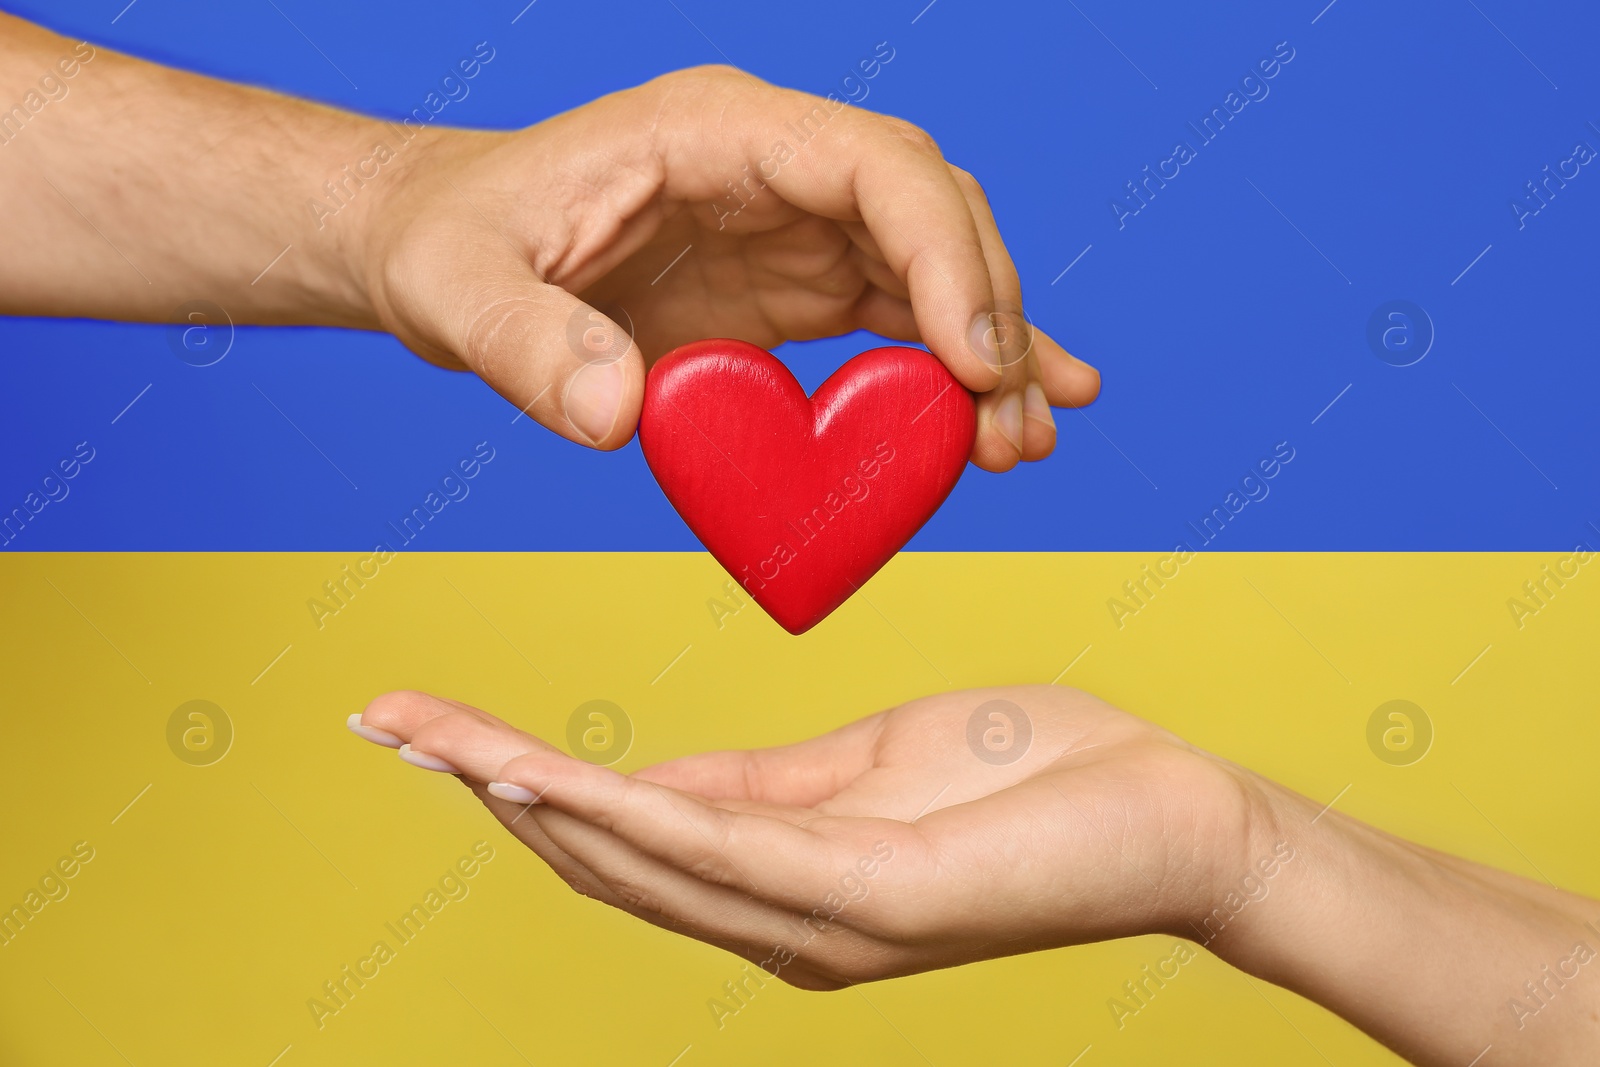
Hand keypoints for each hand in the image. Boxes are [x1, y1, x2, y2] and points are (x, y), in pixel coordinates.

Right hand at [348, 685, 1252, 987]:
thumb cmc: (1026, 780)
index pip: (624, 832)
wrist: (1166, 817)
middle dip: (490, 788)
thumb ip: (760, 786)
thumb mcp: (864, 768)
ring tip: (436, 742)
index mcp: (780, 882)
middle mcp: (784, 922)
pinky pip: (730, 850)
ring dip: (530, 800)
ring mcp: (826, 920)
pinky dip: (630, 816)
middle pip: (606, 854)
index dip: (517, 782)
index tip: (429, 724)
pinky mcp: (877, 895)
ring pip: (646, 859)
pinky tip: (553, 777)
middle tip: (387, 722)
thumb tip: (655, 781)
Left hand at [357, 66, 1100, 469]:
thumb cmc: (450, 241)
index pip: (877, 165)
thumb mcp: (459, 290)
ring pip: (935, 268)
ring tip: (1021, 447)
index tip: (974, 364)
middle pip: (933, 216)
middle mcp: (776, 166)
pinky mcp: (793, 286)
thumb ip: (530, 345)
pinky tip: (1006, 416)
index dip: (946, 256)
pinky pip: (901, 318)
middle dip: (989, 319)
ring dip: (989, 355)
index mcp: (716, 131)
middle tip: (1006, 434)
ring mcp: (794, 224)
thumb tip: (619, 416)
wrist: (438, 245)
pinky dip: (957, 367)